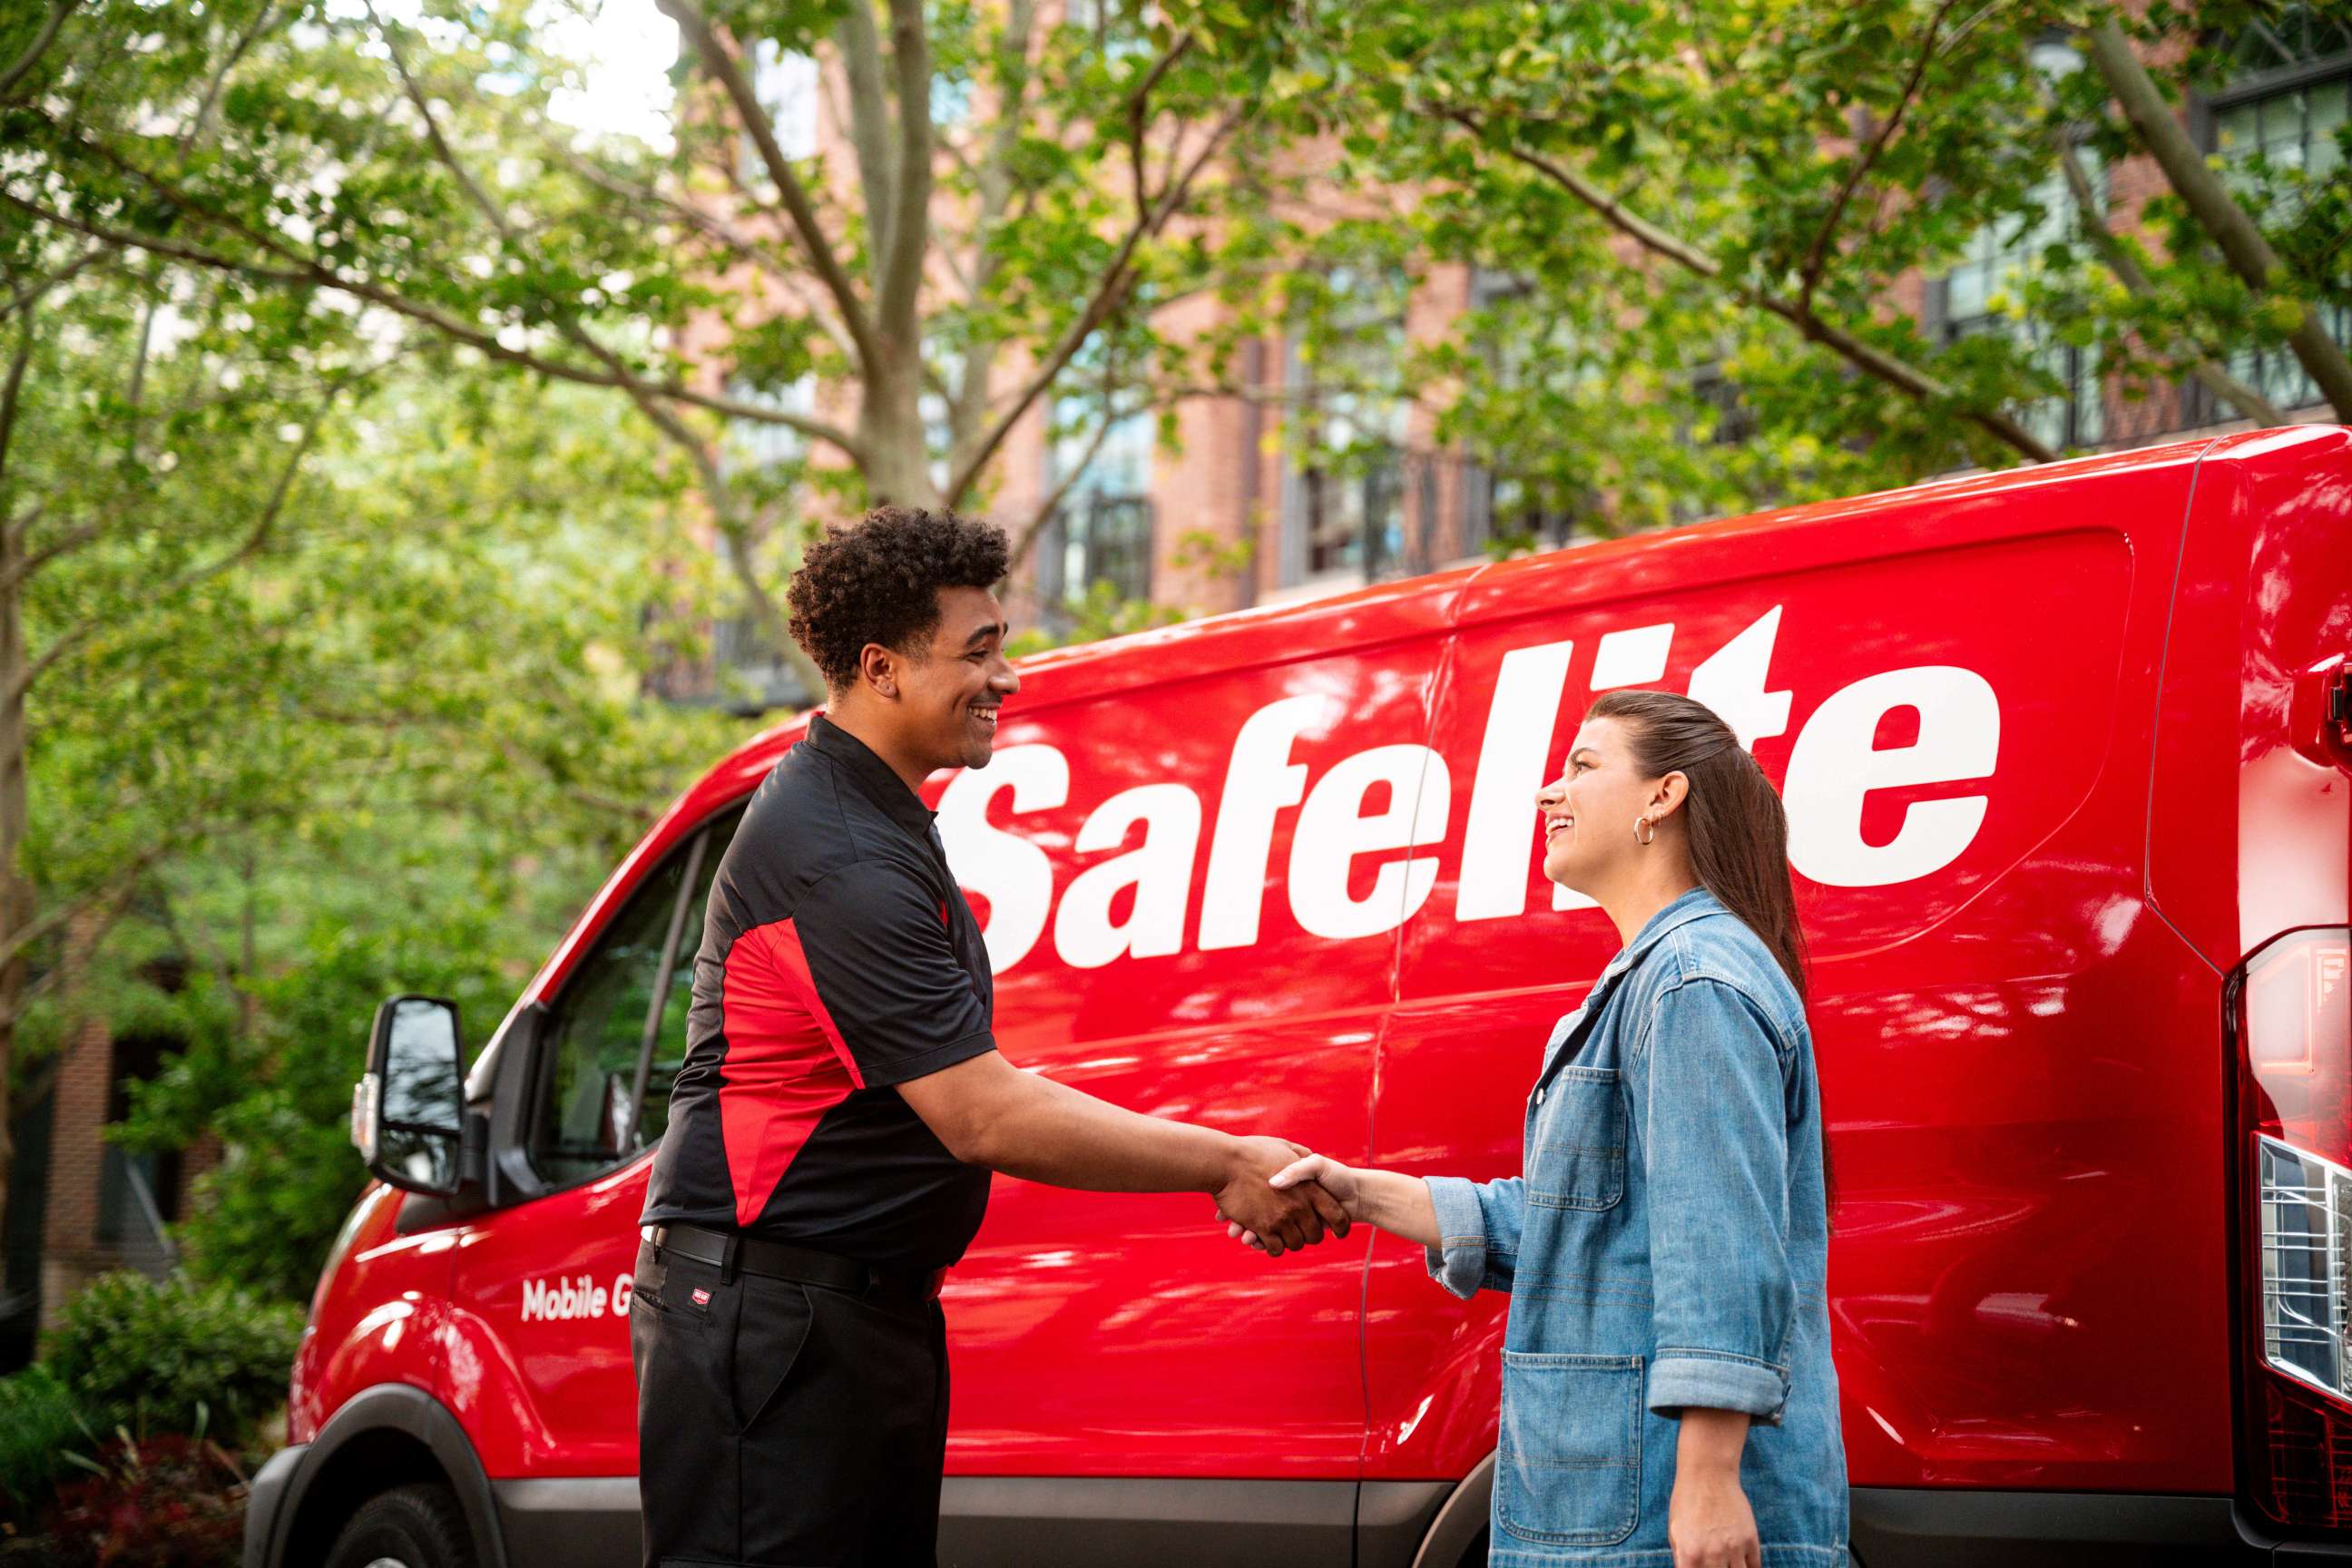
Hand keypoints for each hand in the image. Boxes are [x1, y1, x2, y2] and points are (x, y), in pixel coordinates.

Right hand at [1213, 1137, 1350, 1257]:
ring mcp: (1281, 1218)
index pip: (1337, 1215)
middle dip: (1311, 1236)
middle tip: (1303, 1233)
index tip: (1338, 1232)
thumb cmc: (1252, 1152)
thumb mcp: (1284, 1147)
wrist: (1225, 1162)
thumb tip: (1309, 1157)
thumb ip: (1301, 1156)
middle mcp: (1299, 1206)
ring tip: (1284, 1236)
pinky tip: (1268, 1241)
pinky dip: (1273, 1248)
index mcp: (1309, 1187)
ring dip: (1290, 1242)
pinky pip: (1275, 1249)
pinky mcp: (1263, 1227)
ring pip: (1295, 1244)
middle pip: (1315, 1235)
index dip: (1341, 1226)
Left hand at [1667, 1464, 1759, 1567]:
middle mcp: (1712, 1555)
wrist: (1708, 1474)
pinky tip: (1742, 1563)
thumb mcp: (1674, 1531)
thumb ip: (1681, 1558)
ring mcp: (1734, 1548)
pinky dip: (1749, 1567)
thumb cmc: (1687, 1500)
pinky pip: (1755, 1567)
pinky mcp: (1750, 1539)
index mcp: (1689, 1555)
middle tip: (1715, 1564)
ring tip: (1728, 1564)